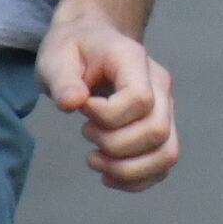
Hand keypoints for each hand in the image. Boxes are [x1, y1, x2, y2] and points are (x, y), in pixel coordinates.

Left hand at [38, 6, 177, 188]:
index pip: (140, 99)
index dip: (108, 116)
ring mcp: (165, 107)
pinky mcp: (162, 128)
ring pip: (167, 153)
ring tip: (95, 160)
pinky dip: (136, 179)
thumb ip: (61, 79)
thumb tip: (73, 102)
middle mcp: (160, 84)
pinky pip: (162, 165)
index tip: (82, 108)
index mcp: (134, 60)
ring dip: (128, 169)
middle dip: (115, 145)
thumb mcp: (55, 57)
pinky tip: (108, 174)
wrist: (90, 44)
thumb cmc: (73, 50)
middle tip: (86, 132)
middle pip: (157, 130)